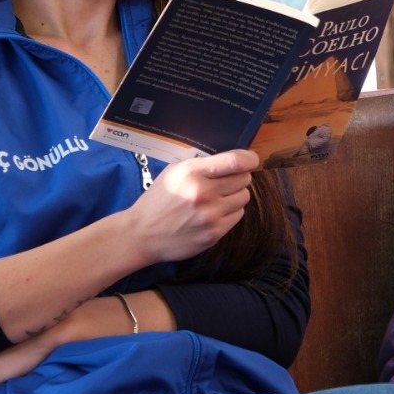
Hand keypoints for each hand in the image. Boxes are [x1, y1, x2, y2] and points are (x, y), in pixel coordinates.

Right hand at [123, 149, 257, 264]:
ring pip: (243, 197)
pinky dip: (230, 212)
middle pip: (244, 179)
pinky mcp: (214, 233)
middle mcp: (204, 193)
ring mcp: (210, 215)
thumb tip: (234, 161)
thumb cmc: (159, 200)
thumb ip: (202, 165)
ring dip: (235, 196)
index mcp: (192, 173)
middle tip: (224, 182)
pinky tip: (214, 213)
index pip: (235, 161)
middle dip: (238, 178)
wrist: (142, 234)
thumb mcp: (175, 172)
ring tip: (217, 199)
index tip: (251, 160)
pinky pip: (238, 215)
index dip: (249, 159)